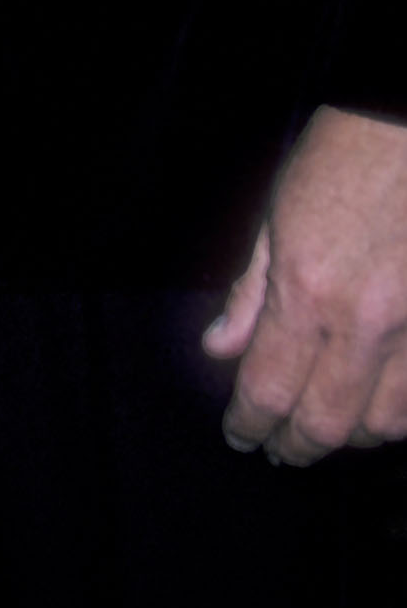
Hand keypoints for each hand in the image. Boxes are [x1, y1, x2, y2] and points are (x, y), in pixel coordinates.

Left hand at [204, 104, 406, 460]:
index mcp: (308, 289)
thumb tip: (218, 348)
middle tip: (280, 450)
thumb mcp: (276, 214)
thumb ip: (250, 292)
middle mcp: (365, 321)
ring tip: (325, 427)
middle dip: (298, 446)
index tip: (240, 434)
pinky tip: (376, 406)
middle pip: (329, 423)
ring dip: (351, 436)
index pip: (269, 386)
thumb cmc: (343, 157)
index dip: (250, 422)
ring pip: (386, 424)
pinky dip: (397, 414)